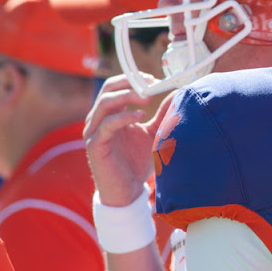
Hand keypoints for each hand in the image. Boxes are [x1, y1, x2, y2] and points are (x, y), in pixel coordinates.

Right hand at [83, 74, 172, 206]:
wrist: (127, 191)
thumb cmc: (138, 161)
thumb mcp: (155, 133)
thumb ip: (163, 114)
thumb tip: (178, 93)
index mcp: (111, 113)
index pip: (116, 85)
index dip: (134, 79)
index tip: (155, 80)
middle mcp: (99, 119)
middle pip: (108, 89)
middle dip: (130, 83)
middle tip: (152, 84)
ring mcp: (94, 132)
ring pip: (105, 103)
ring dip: (127, 96)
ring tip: (147, 98)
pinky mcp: (95, 147)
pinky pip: (106, 126)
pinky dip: (123, 118)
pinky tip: (141, 116)